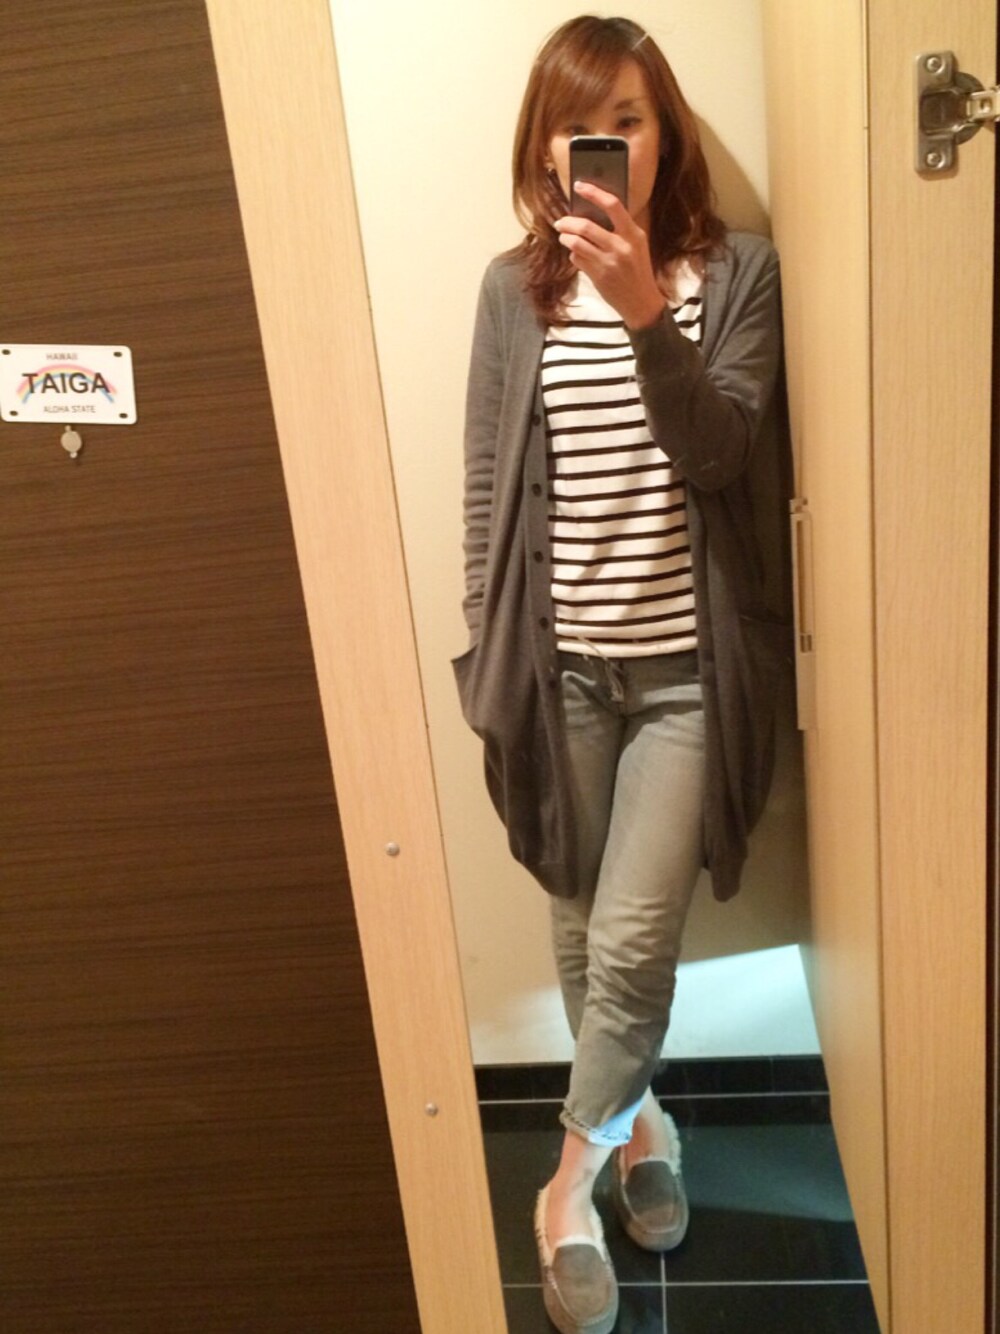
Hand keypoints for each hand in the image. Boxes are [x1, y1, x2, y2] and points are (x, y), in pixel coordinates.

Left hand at [553, 182, 667, 329]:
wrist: (642, 301)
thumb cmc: (638, 270)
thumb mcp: (637, 245)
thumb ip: (621, 229)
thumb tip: (594, 212)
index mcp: (634, 234)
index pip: (613, 205)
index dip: (594, 192)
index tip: (579, 186)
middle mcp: (621, 247)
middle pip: (586, 226)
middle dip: (568, 222)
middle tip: (560, 222)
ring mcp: (609, 263)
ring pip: (577, 243)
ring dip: (565, 238)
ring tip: (563, 236)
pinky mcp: (598, 276)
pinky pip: (577, 259)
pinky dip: (573, 254)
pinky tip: (576, 254)